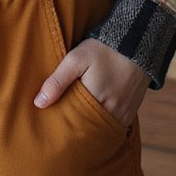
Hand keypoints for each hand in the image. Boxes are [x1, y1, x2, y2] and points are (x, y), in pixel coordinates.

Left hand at [33, 37, 149, 126]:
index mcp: (95, 101)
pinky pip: (115, 126)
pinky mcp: (131, 112)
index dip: (64, 127)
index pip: (75, 125)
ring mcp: (124, 115)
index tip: (52, 129)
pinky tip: (94, 121)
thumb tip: (39, 103)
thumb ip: (57, 81)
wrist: (136, 42)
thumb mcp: (76, 59)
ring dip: (91, 129)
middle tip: (62, 133)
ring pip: (102, 130)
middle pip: (89, 131)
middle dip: (77, 132)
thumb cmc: (103, 49)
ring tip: (77, 128)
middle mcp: (112, 113)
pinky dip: (104, 125)